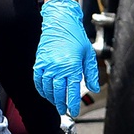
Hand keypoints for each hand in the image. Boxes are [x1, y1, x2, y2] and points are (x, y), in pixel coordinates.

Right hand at [32, 0, 98, 118]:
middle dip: (62, 104)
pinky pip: (38, 80)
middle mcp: (58, 67)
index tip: (74, 111)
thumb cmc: (76, 36)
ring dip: (52, 98)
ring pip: (47, 88)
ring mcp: (47, 65)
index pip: (72, 91)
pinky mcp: (40, 62)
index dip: (72, 104)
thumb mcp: (88, 54)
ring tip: (57, 103)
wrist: (60, 22)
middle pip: (58, 92)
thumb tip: (94, 88)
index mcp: (72, 65)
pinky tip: (46, 93)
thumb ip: (92, 73)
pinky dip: (42, 89)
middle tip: (65, 110)